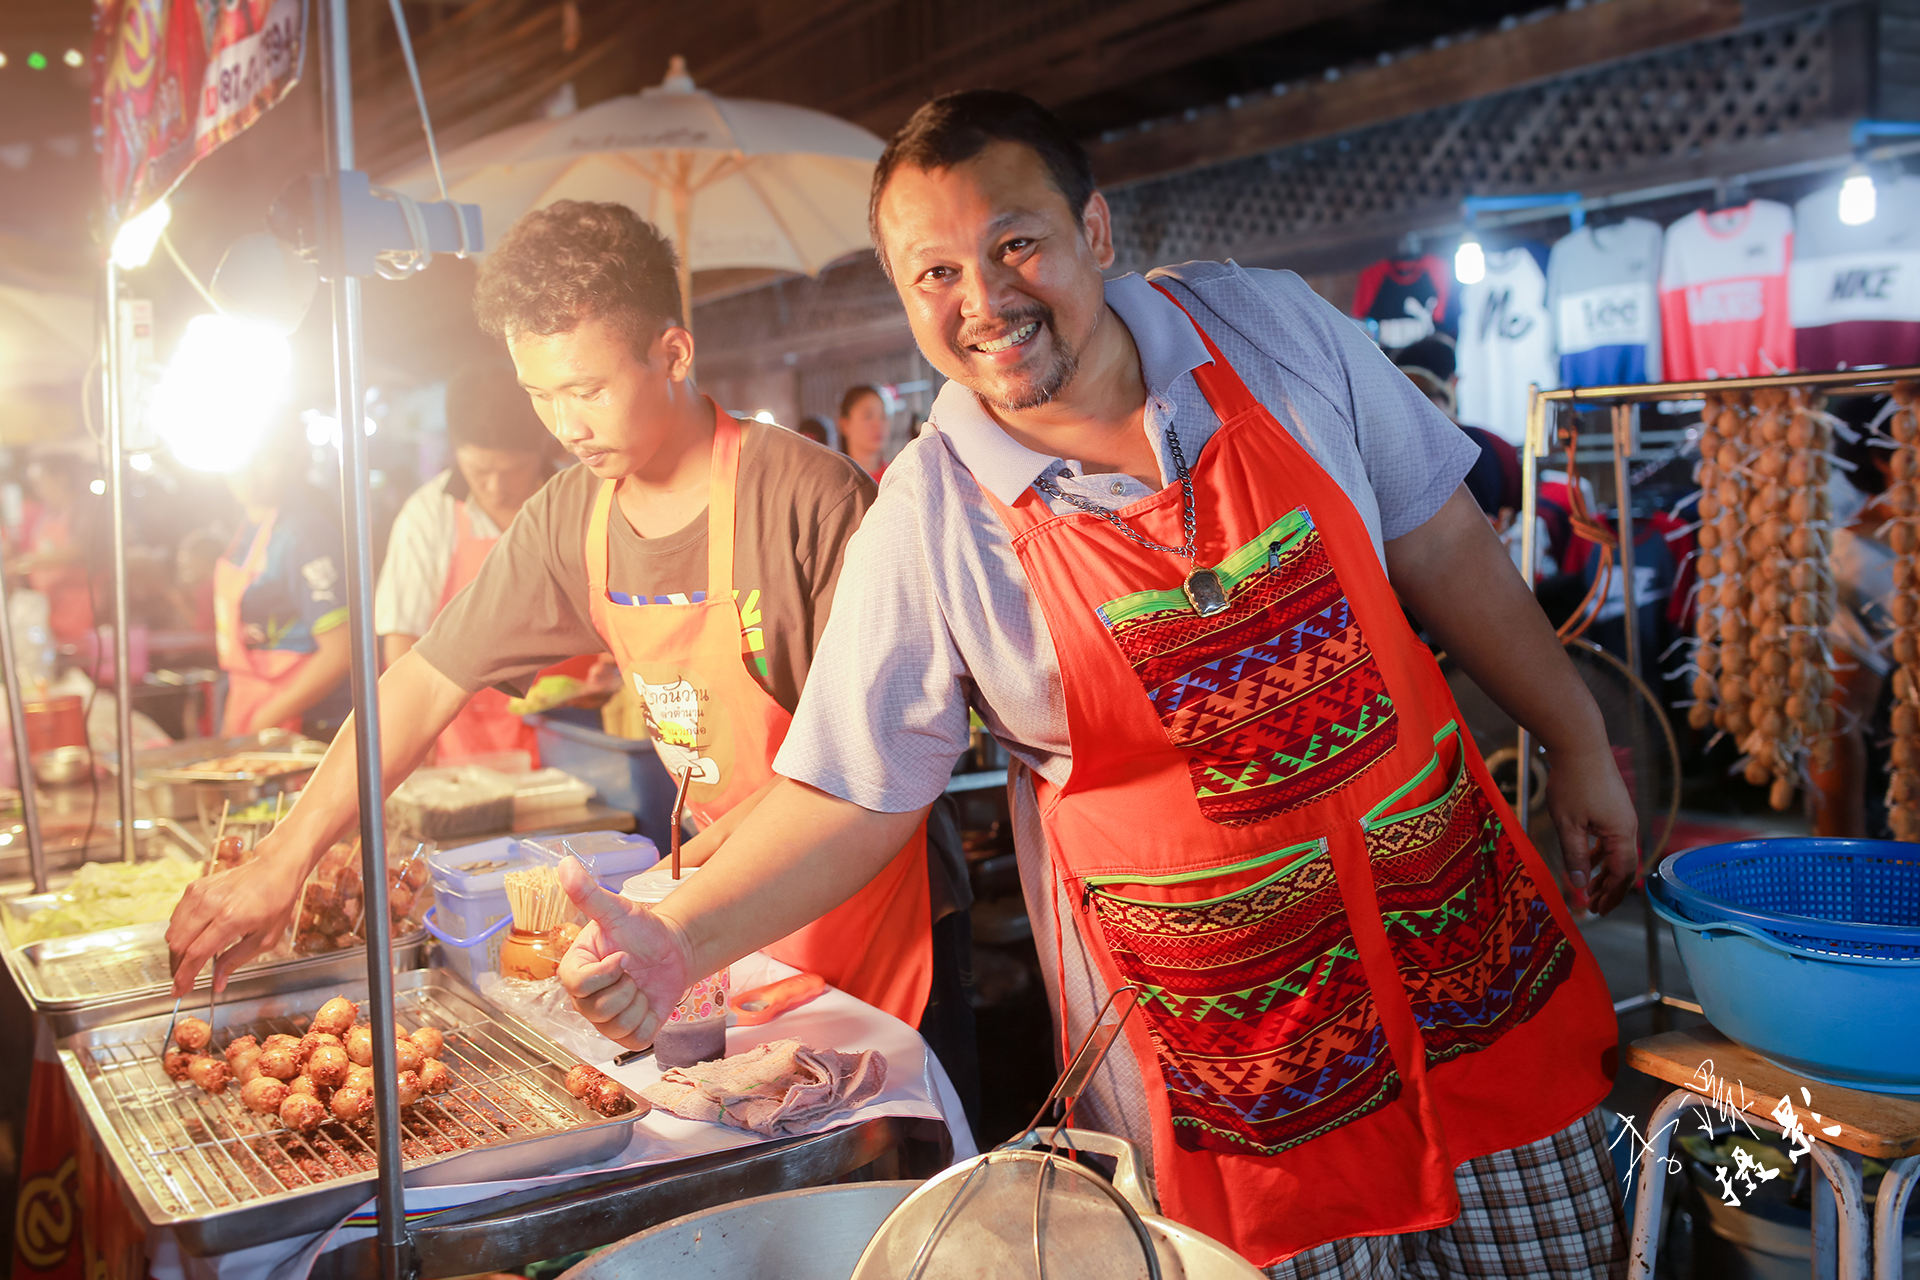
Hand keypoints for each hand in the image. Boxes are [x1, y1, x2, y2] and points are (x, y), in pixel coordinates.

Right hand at [166, 853, 303, 993]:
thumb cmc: (275, 902)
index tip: (179, 990)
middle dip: (177, 967)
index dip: (184, 976)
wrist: (274, 869)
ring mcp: (200, 893)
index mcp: (230, 918)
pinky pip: (177, 916)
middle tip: (183, 981)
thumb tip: (216, 983)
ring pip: (173, 931)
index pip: (196, 954)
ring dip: (176, 951)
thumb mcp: (265, 939)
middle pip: (178, 944)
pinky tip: (191, 939)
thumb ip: (236, 961)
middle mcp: (211, 904)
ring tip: (188, 962)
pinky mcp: (195, 887)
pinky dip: (179, 932)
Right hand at [556, 858, 693, 1050]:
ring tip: (640, 984)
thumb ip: (588, 892)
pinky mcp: (627, 1035)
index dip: (605, 973)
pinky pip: (635, 1039)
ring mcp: (604, 1020)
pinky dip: (648, 1020)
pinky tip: (648, 1002)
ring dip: (638, 1002)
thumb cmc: (642, 929)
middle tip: (634, 968)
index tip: (624, 956)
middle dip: (626, 986)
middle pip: (597, 1009)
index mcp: (575, 969)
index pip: (577, 984)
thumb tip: (565, 863)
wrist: (673, 949)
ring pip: (616, 1025)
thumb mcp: (617, 909)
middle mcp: (583, 999)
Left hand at [1545, 745, 1638, 914]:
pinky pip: (1610, 837)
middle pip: (1623, 865)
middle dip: (1610, 888)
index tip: (1598, 909)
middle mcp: (1628, 826)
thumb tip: (1578, 886)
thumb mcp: (1568, 824)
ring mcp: (1621, 815)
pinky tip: (1586, 859)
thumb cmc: (1573, 782)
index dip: (1612, 894)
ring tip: (1590, 888)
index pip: (1622, 873)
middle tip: (1595, 906)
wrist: (1579, 744)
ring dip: (1603, 871)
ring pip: (1616, 852)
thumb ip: (1574, 856)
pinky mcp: (1613, 806)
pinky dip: (1599, 853)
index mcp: (1622, 833)